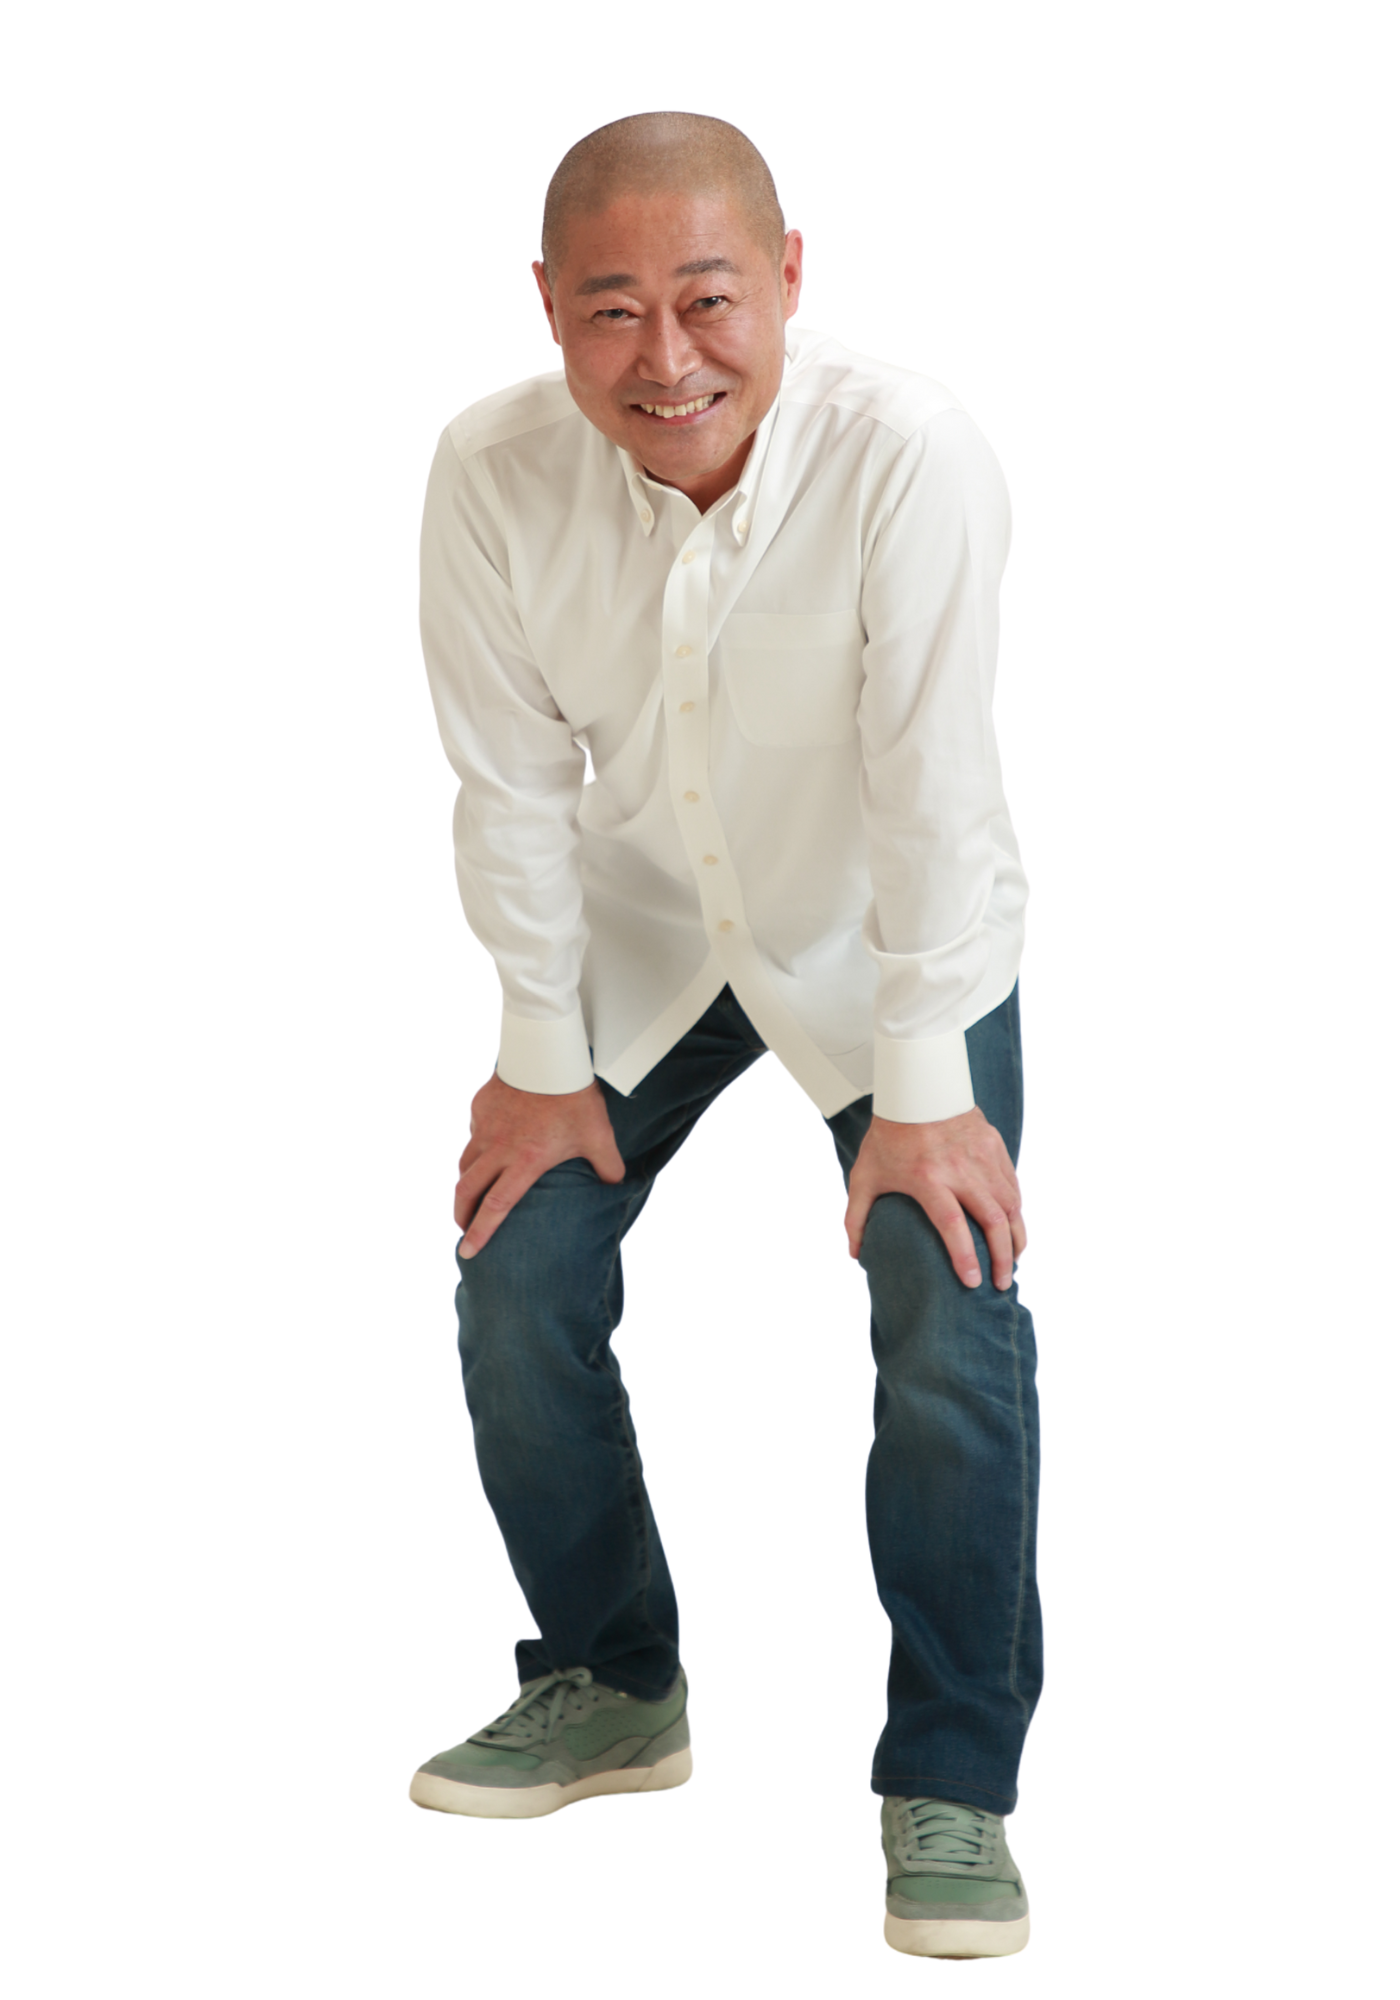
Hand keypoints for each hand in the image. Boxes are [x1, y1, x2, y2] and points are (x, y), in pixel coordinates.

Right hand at [454, 1073, 624, 1258]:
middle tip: (462, 1227)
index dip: (480, 1232)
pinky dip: (476, 1146)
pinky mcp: (480, 1106)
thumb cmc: (574, 1097)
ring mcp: (485, 1126)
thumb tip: (615, 1185)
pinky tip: (486, 1147)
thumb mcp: (599, 1135)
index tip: (468, 1251)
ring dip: (464, 1184)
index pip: (495, 1207)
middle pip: (467, 1190)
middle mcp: (498, 1148)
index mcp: (524, 1161)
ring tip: (468, 1195)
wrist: (549, 1054)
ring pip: (465, 1162)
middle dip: (461, 1214)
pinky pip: (473, 1132)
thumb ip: (608, 1165)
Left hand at [844, 1108, 1026, 1289]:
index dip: (964, 1255)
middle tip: (1001, 1284)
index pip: (952, 1223)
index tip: (973, 1282)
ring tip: (1012, 1263)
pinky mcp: (994, 1145)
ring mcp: (981, 1156)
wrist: (915, 1088)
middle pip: (992, 1220)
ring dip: (1015, 1238)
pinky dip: (1016, 1212)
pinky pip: (1012, 1185)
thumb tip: (856, 1255)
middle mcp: (960, 1168)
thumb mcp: (864, 1176)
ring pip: (1010, 1205)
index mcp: (927, 1177)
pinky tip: (1013, 1230)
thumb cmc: (887, 1136)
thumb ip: (856, 1217)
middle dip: (1002, 1258)